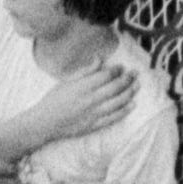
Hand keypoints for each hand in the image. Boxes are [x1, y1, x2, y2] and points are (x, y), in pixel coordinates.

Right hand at [3, 60, 143, 155]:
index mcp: (82, 86)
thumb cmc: (53, 100)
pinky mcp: (95, 125)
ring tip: (137, 86)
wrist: (45, 122)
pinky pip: (114, 117)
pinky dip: (125, 111)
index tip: (122, 66)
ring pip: (118, 102)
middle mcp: (91, 99)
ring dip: (130, 93)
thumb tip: (99, 59)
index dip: (116, 70)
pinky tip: (132, 105)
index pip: (105, 75)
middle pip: (115, 87)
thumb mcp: (66, 81)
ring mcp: (94, 113)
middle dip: (127, 79)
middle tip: (135, 73)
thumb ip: (85, 71)